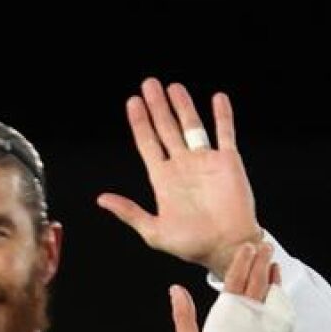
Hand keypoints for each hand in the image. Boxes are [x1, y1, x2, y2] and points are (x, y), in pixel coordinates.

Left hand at [98, 77, 262, 276]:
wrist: (226, 248)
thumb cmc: (191, 245)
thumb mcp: (154, 231)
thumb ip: (129, 212)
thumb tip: (102, 198)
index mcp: (163, 179)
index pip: (148, 143)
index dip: (140, 123)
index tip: (133, 102)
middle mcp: (182, 166)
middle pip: (166, 128)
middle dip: (157, 106)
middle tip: (149, 83)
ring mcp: (205, 161)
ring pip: (192, 126)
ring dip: (183, 106)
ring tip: (173, 86)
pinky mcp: (228, 161)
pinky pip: (225, 133)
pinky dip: (222, 116)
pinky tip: (217, 98)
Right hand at [170, 242, 282, 331]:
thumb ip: (183, 315)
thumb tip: (176, 289)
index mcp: (225, 316)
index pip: (236, 278)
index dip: (243, 260)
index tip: (248, 246)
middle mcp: (250, 317)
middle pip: (259, 280)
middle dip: (262, 260)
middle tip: (265, 245)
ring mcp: (267, 328)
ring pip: (274, 293)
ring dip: (273, 276)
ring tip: (273, 263)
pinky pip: (283, 311)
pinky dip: (281, 297)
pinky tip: (279, 292)